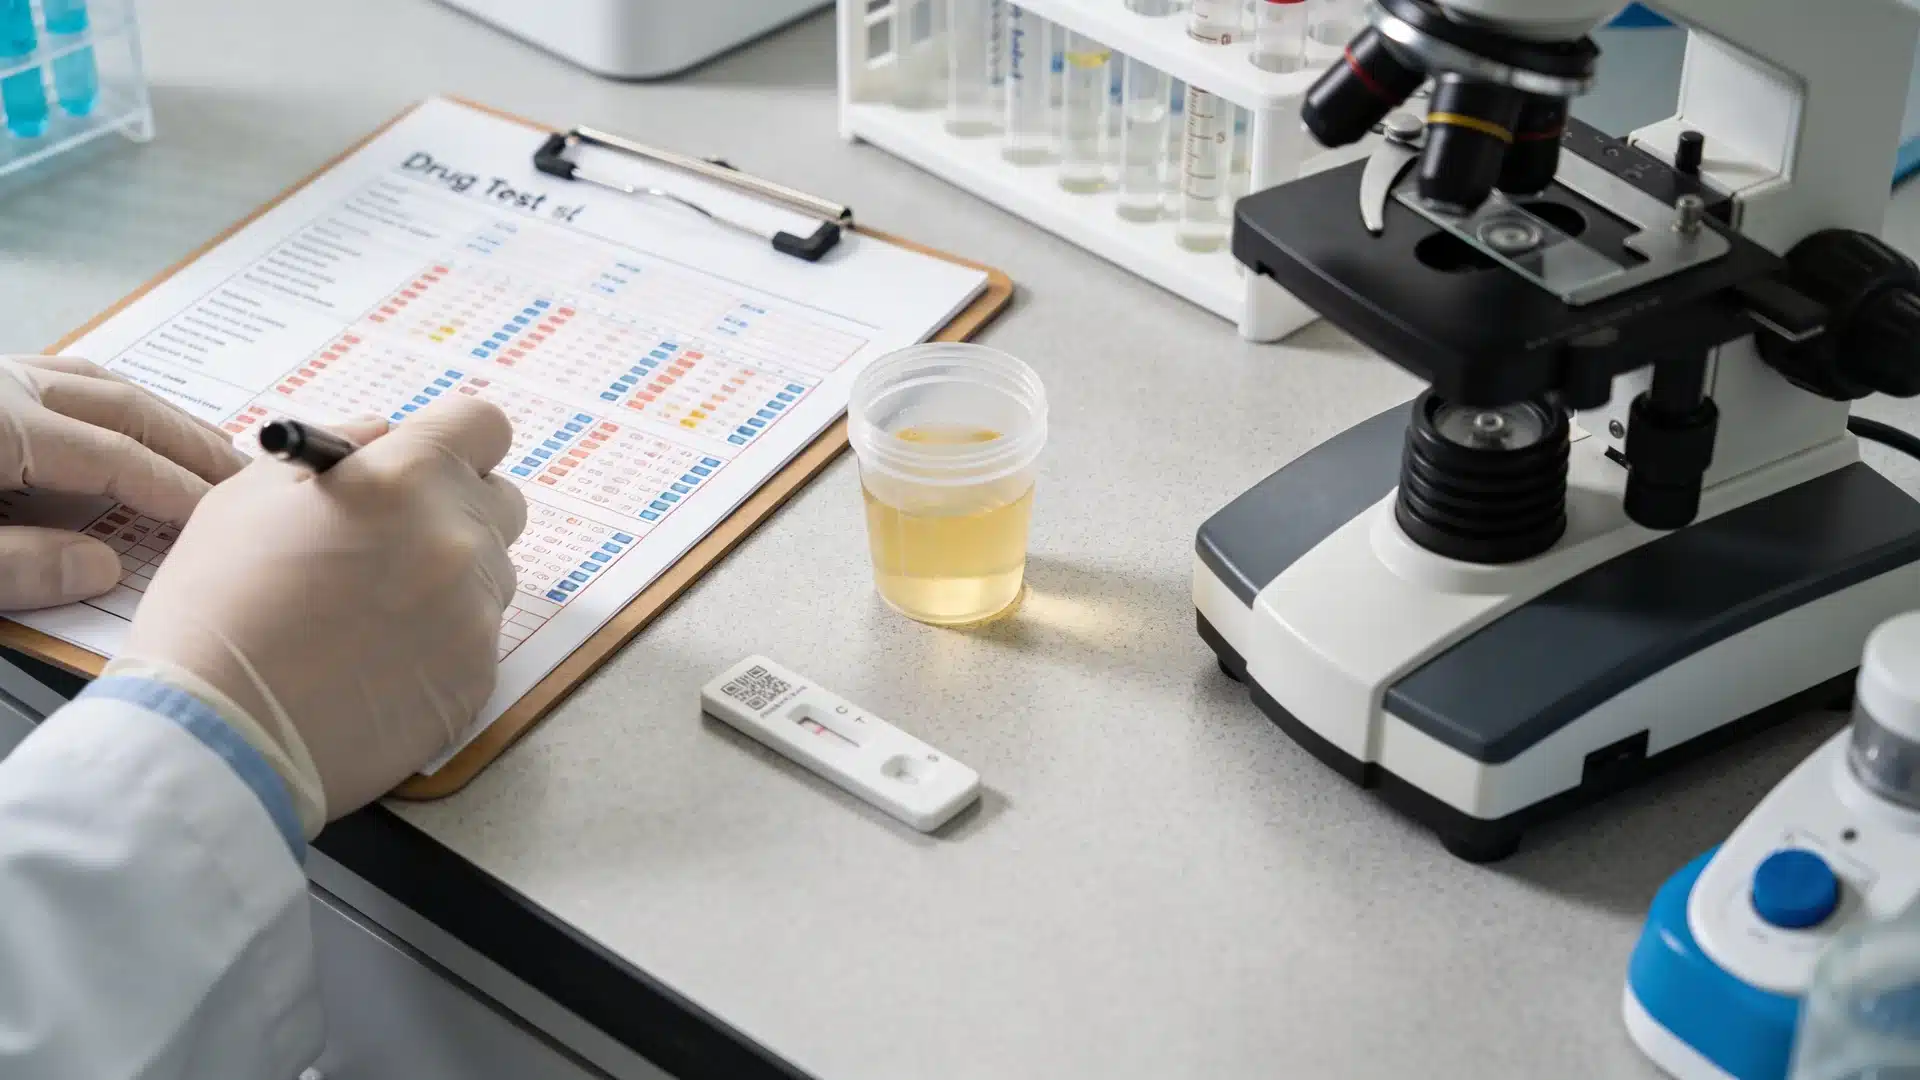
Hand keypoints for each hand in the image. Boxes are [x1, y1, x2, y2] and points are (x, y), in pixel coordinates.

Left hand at [0, 356, 245, 608]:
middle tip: (241, 475)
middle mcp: (4, 388)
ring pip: (95, 384)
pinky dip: (109, 400)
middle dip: (191, 443)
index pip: (116, 458)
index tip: (224, 518)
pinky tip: (123, 424)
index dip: (176, 489)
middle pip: (122, 408)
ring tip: (201, 446)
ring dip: (157, 416)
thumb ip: (17, 566)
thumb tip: (105, 569)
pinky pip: (61, 378)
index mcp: (0, 426)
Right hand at [119, 396, 527, 821]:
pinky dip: (439, 646)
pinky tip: (373, 664)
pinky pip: (477, 642)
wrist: (218, 732)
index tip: (429, 461)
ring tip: (366, 615)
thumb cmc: (217, 606)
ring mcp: (477, 613)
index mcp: (409, 478)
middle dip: (456, 509)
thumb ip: (336, 449)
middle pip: (500, 501)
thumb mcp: (251, 494)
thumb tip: (384, 435)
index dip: (455, 440)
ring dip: (447, 581)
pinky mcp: (479, 678)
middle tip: (392, 540)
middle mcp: (460, 538)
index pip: (484, 425)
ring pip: (490, 576)